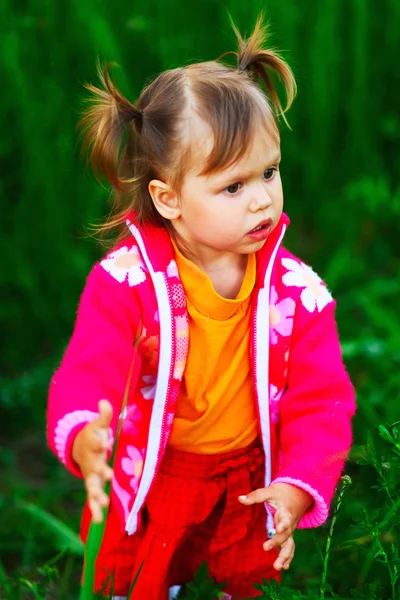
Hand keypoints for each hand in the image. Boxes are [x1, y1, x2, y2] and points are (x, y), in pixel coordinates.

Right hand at [72, 399, 113, 522]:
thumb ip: (104, 415)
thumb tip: (104, 401)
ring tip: (102, 505)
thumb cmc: (94, 434)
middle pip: (94, 467)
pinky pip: (93, 498)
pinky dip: (95, 509)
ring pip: (92, 487)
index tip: (106, 444)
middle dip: (101, 472)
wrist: (80, 447)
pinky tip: (98, 521)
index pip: (96, 443)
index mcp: (93, 444)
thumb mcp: (99, 424)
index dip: (101, 443)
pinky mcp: (93, 484)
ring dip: (96, 496)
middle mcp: (91, 461)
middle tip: (108, 477)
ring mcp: (90, 475)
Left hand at [238, 482, 312, 570]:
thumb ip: (255, 496)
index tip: (279, 529)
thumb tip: (239, 499)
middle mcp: (290, 523)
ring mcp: (290, 530)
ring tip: (277, 567)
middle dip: (277, 542)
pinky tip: (285, 567)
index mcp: (286, 511)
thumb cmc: (282, 492)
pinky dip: (288, 556)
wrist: (299, 494)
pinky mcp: (289, 534)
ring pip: (290, 544)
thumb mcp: (269, 491)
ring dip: (285, 556)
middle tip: (265, 548)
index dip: (284, 524)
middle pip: (286, 535)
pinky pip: (290, 547)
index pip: (286, 518)